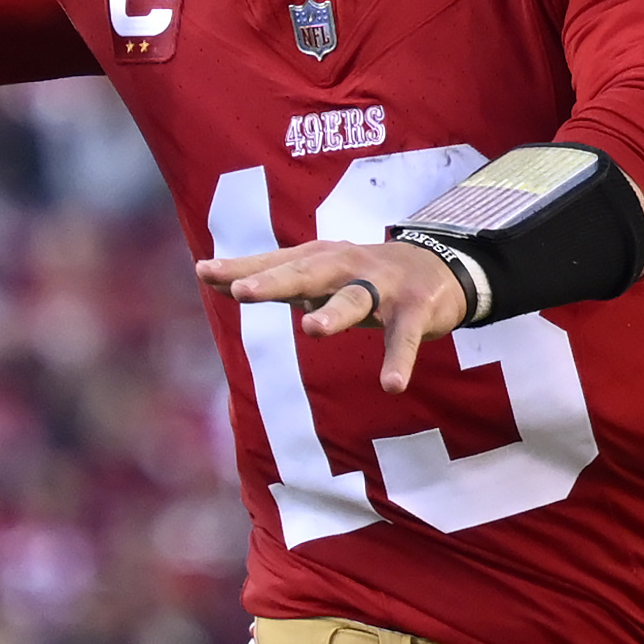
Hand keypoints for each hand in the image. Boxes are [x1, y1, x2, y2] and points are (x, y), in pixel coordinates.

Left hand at [198, 236, 479, 393]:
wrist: (439, 267)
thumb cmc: (364, 274)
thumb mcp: (319, 273)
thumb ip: (275, 277)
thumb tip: (215, 279)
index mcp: (320, 259)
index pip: (274, 263)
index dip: (241, 268)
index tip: (204, 272)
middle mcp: (346, 267)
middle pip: (307, 274)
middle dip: (275, 282)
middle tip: (242, 291)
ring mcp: (382, 287)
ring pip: (354, 300)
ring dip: (334, 314)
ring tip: (311, 330)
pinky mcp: (415, 309)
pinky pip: (405, 338)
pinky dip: (399, 361)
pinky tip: (391, 385)